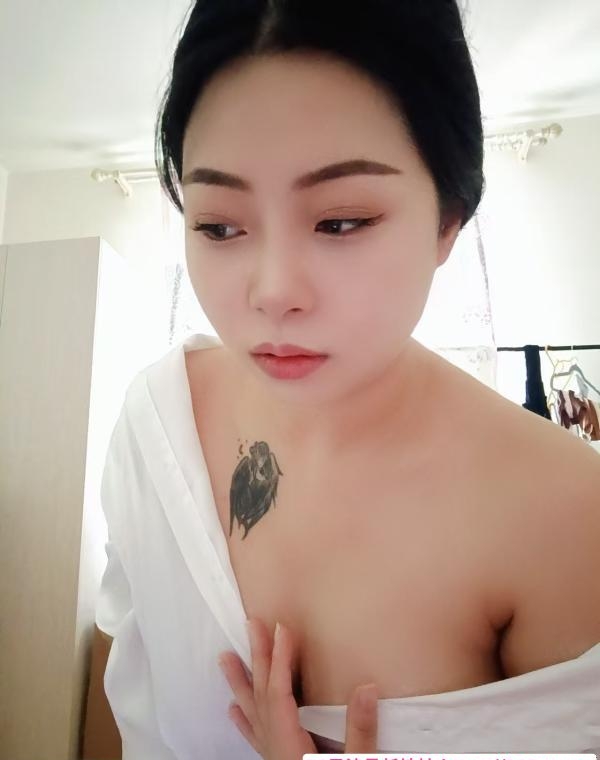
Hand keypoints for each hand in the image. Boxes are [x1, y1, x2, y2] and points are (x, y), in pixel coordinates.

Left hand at [218, 617, 377, 758]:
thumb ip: (361, 733)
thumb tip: (367, 687)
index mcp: (291, 748)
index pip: (281, 694)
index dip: (280, 659)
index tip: (282, 627)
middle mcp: (275, 751)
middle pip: (262, 696)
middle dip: (258, 658)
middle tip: (251, 624)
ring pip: (252, 714)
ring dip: (241, 683)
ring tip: (224, 658)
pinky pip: (255, 738)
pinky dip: (244, 720)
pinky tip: (233, 710)